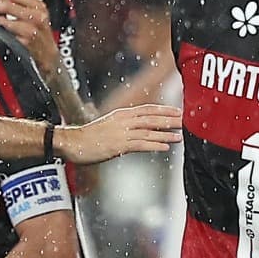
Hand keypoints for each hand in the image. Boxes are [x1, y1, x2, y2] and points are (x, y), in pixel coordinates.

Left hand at [0, 0, 59, 78]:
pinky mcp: (25, 41)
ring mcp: (31, 29)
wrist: (48, 55)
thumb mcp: (37, 14)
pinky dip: (0, 29)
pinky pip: (6, 31)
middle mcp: (37, 16)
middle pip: (7, 4)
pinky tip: (0, 30)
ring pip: (5, 17)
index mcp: (39, 6)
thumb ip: (23, 0)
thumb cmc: (41, 33)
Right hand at [57, 104, 180, 163]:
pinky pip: (141, 144)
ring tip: (180, 137)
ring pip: (149, 131)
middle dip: (170, 120)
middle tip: (186, 121)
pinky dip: (154, 145)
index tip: (177, 111)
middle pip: (152, 118)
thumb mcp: (107, 126)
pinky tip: (165, 147)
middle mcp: (124, 121)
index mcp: (121, 114)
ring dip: (166, 134)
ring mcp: (122, 133)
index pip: (147, 110)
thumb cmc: (88, 137)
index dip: (164, 110)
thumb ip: (122, 126)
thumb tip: (135, 129)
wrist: (72, 142)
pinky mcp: (119, 145)